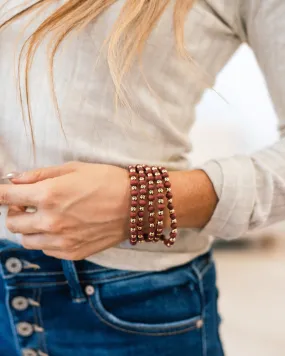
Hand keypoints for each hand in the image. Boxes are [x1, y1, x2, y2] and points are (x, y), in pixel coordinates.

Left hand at [3, 162, 129, 259]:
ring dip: (29, 227)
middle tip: (28, 203)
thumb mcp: (73, 168)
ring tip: (45, 217)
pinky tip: (61, 228)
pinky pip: (46, 250)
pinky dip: (46, 240)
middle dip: (15, 211)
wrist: (136, 205)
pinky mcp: (72, 253)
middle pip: (12, 223)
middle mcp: (50, 221)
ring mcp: (61, 241)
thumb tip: (14, 179)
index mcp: (49, 195)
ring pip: (26, 240)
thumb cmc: (107, 180)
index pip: (5, 197)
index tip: (1, 193)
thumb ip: (40, 175)